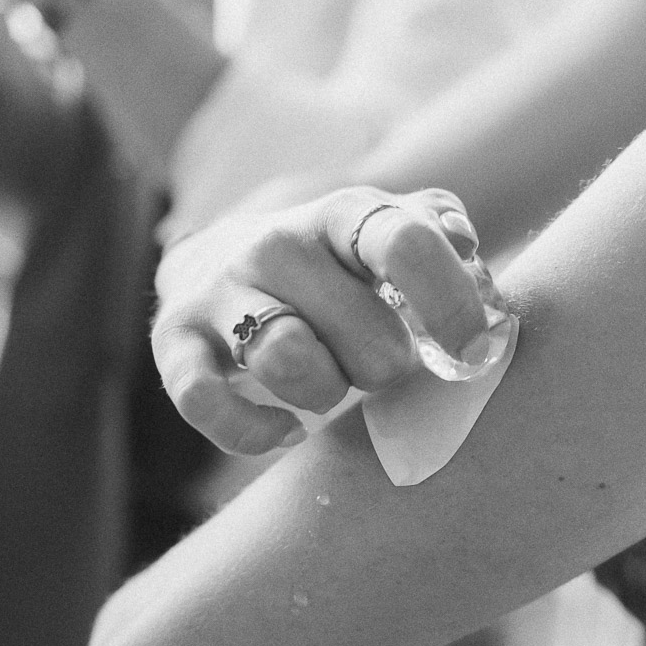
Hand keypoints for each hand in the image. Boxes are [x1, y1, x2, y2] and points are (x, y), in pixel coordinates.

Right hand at [152, 187, 493, 454]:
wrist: (223, 258)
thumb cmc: (339, 265)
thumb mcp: (393, 237)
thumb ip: (446, 240)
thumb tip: (472, 261)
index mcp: (344, 214)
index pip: (405, 245)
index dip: (450, 304)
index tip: (471, 352)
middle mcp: (276, 243)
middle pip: (363, 333)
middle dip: (387, 367)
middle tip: (378, 361)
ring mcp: (219, 290)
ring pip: (288, 361)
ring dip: (327, 392)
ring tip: (332, 383)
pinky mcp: (173, 341)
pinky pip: (205, 401)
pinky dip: (252, 430)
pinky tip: (287, 430)